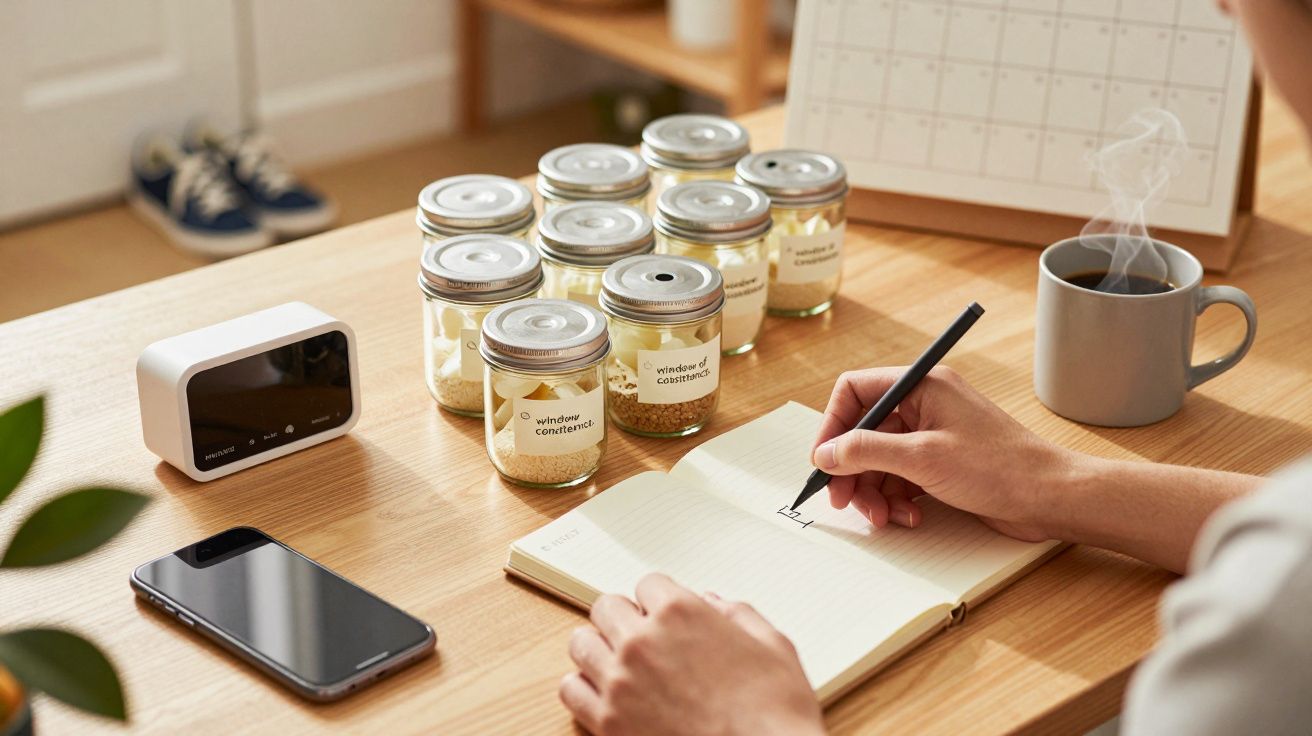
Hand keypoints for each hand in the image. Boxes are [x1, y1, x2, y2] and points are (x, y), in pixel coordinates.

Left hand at [560, 573, 824, 735]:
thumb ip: (740, 616)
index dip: (660, 600)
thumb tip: (717, 605)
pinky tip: (606, 693)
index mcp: (681, 613)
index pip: (648, 584)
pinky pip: (570, 690)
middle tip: (641, 635)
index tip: (665, 614)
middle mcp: (642, 642)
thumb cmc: (773, 716)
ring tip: (618, 662)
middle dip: (625, 617)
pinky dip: (584, 687)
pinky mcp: (607, 722)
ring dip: (599, 647)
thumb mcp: (774, 648)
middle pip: (606, 606)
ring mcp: (619, 682)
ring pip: (581, 643)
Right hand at [811, 366, 1074, 540]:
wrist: (1051, 498)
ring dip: (874, 492)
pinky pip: (901, 477)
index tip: (823, 461)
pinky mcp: (942, 463)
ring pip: (880, 460)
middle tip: (844, 502)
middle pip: (864, 431)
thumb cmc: (999, 468)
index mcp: (921, 386)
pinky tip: (909, 517)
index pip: (856, 391)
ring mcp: (933, 435)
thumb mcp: (922, 459)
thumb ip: (867, 451)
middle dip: (852, 470)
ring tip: (884, 518)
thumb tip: (826, 453)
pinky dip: (897, 499)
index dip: (833, 425)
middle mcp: (925, 405)